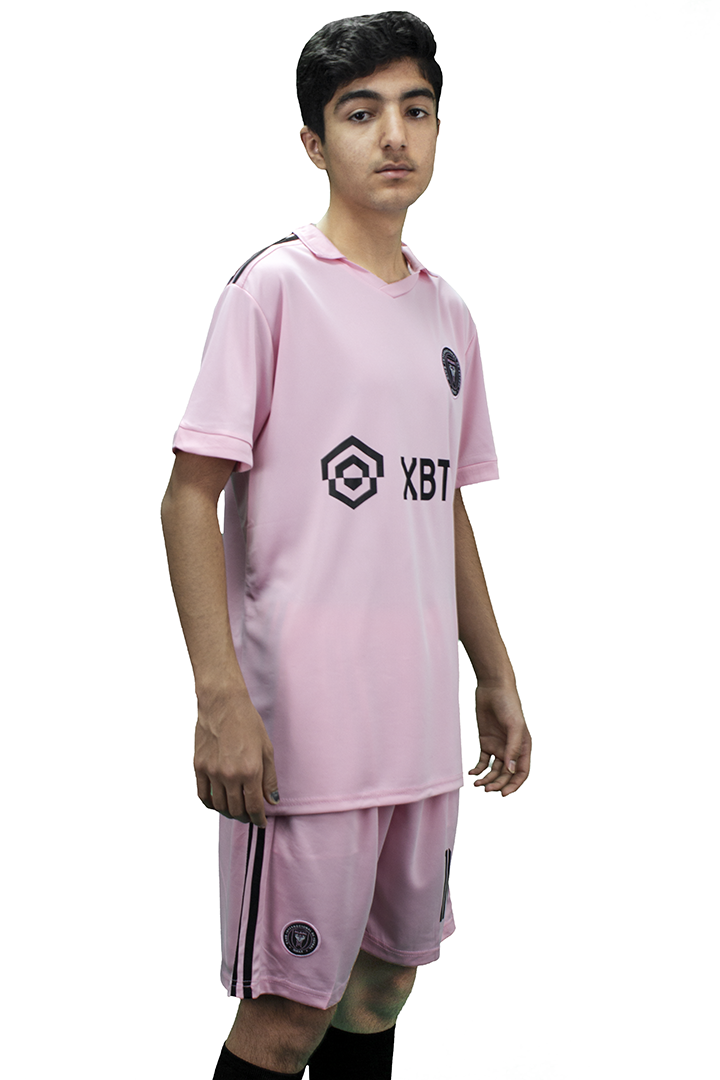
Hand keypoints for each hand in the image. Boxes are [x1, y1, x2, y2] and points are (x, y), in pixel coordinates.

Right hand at [193, 687, 278, 826]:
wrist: (222, 705)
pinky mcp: (198, 767)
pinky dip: (211, 804)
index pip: (254, 806)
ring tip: (235, 810)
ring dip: (229, 812)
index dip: (259, 819)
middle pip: (236, 809)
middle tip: (250, 816)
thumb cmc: (247, 723)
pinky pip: (202, 795)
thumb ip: (269, 778)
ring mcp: (211, 772)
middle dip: (245, 817)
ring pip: (219, 806)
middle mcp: (229, 775)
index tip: (261, 822)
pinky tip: (218, 803)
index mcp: (250, 771)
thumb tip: (272, 801)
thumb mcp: (266, 749)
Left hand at [468, 681, 530, 795]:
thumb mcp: (514, 726)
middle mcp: (511, 749)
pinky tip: (472, 773)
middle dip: (498, 784)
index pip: (522, 773)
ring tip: (477, 784)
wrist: (493, 688)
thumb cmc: (509, 704)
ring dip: (487, 779)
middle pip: (506, 775)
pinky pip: (483, 761)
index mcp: (523, 747)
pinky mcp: (486, 741)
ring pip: (494, 770)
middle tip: (486, 789)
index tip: (503, 794)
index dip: (514, 785)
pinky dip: (478, 769)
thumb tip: (510, 771)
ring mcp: (498, 746)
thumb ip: (512, 749)